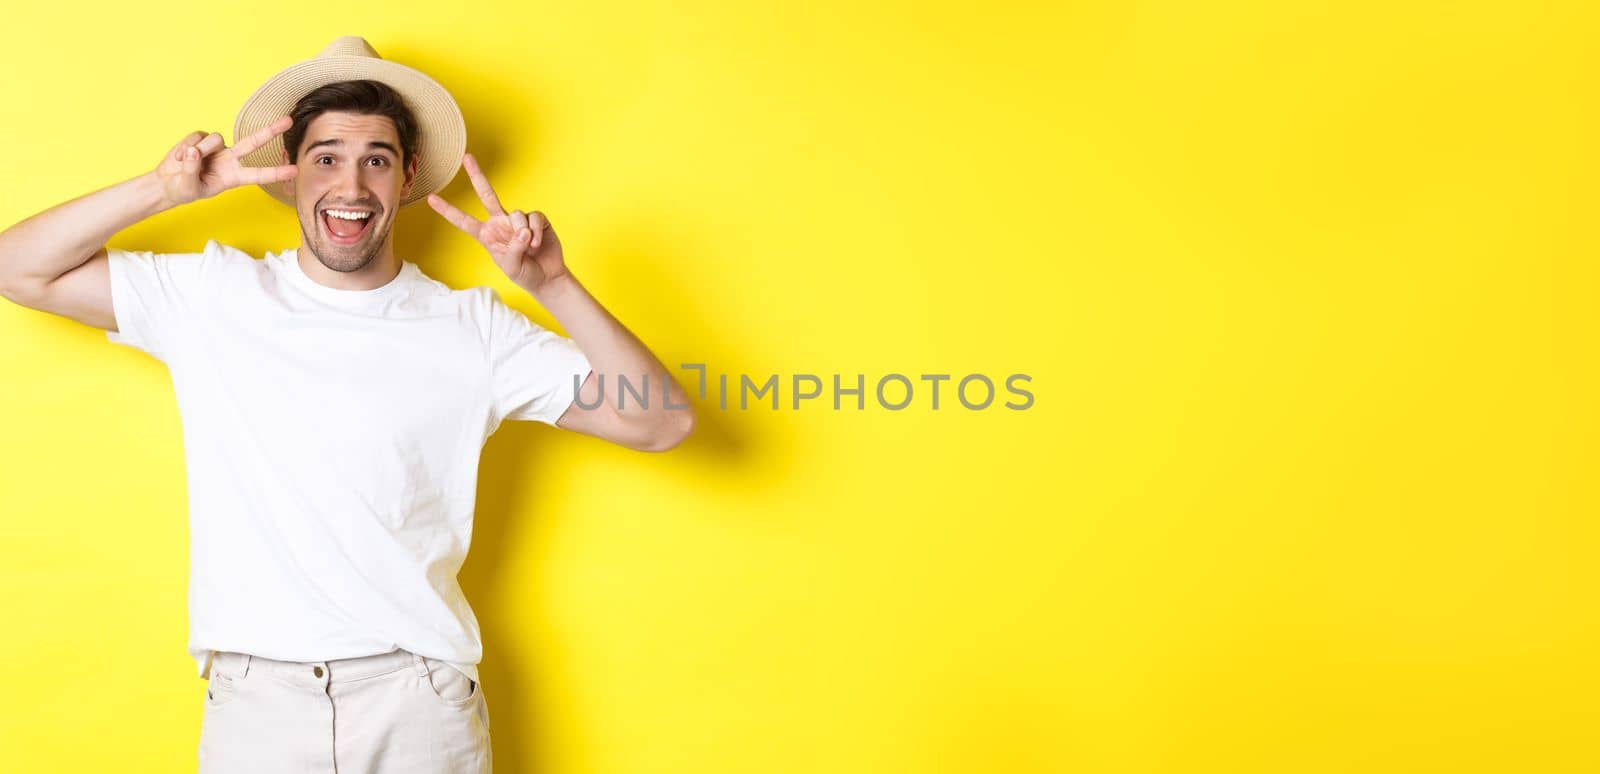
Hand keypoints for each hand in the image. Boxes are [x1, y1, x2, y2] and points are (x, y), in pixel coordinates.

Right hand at [153, 116, 298, 207]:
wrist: (167, 183)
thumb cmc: (182, 190)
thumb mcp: (188, 187)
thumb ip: (191, 170)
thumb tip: (194, 151)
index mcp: (233, 177)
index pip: (259, 174)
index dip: (276, 172)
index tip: (295, 170)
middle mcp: (230, 160)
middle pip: (253, 142)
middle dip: (270, 131)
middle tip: (289, 120)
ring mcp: (218, 149)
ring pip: (215, 139)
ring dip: (198, 150)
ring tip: (184, 163)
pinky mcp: (203, 139)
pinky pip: (197, 136)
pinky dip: (184, 146)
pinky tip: (179, 156)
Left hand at [427, 153, 567, 292]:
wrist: (547, 276)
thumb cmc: (524, 273)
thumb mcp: (512, 266)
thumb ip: (514, 248)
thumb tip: (523, 230)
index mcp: (486, 235)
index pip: (464, 221)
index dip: (448, 210)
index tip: (431, 198)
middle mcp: (500, 222)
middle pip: (486, 195)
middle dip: (476, 175)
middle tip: (467, 157)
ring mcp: (518, 220)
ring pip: (517, 214)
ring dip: (524, 234)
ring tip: (530, 248)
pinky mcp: (536, 220)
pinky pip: (535, 218)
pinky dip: (537, 232)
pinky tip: (538, 243)